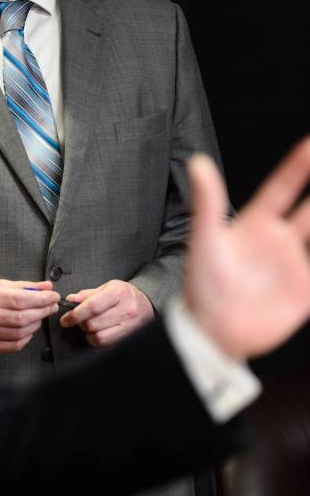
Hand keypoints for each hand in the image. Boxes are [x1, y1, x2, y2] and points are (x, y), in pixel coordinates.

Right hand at [0, 277, 59, 354]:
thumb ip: (22, 285)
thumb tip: (46, 286)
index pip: (21, 299)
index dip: (41, 299)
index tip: (53, 296)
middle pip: (23, 316)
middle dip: (42, 311)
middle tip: (52, 305)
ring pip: (20, 331)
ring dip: (36, 323)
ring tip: (40, 315)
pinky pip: (14, 345)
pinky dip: (26, 337)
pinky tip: (29, 329)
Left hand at [60, 280, 153, 345]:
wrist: (146, 303)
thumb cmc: (124, 294)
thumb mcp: (107, 287)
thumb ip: (87, 294)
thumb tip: (70, 300)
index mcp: (118, 293)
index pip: (92, 307)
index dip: (75, 315)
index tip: (65, 320)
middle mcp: (125, 310)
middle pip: (93, 323)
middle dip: (81, 323)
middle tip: (80, 319)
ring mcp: (128, 325)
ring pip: (98, 336)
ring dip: (88, 333)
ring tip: (90, 326)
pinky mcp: (128, 337)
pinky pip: (106, 344)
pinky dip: (96, 340)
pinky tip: (97, 333)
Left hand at [185, 139, 309, 358]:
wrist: (211, 333)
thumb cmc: (201, 285)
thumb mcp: (206, 240)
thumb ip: (207, 202)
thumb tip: (197, 162)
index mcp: (255, 224)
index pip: (283, 187)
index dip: (299, 166)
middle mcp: (278, 241)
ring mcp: (293, 266)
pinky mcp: (304, 293)